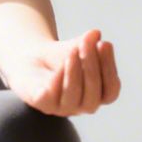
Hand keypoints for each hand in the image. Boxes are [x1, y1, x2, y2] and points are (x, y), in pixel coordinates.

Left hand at [5, 29, 119, 116]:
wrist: (31, 60)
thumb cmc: (61, 57)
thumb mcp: (77, 46)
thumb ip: (88, 42)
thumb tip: (95, 34)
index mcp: (97, 95)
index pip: (111, 90)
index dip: (109, 68)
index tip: (104, 44)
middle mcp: (81, 106)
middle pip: (93, 95)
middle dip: (92, 68)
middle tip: (87, 45)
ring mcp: (61, 108)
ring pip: (72, 97)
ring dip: (74, 73)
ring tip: (73, 52)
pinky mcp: (41, 104)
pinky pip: (49, 98)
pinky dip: (56, 81)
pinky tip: (59, 65)